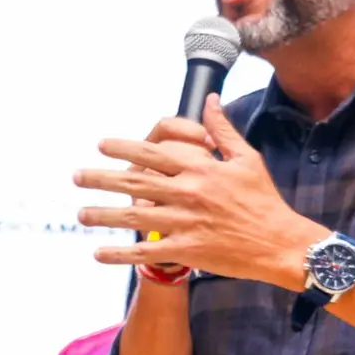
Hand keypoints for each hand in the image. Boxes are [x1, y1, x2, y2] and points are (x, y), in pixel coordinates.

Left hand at [78, 94, 324, 287]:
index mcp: (200, 169)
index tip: (101, 145)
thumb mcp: (246, 158)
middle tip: (76, 176)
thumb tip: (211, 99)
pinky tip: (99, 253)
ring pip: (134, 218)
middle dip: (101, 179)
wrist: (279, 243)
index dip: (124, 148)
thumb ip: (222, 130)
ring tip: (81, 213)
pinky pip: (148, 253)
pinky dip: (121, 254)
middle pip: (135, 183)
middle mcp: (188, 194)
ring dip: (103, 215)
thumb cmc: (263, 199)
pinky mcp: (188, 251)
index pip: (154, 153)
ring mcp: (185, 224)